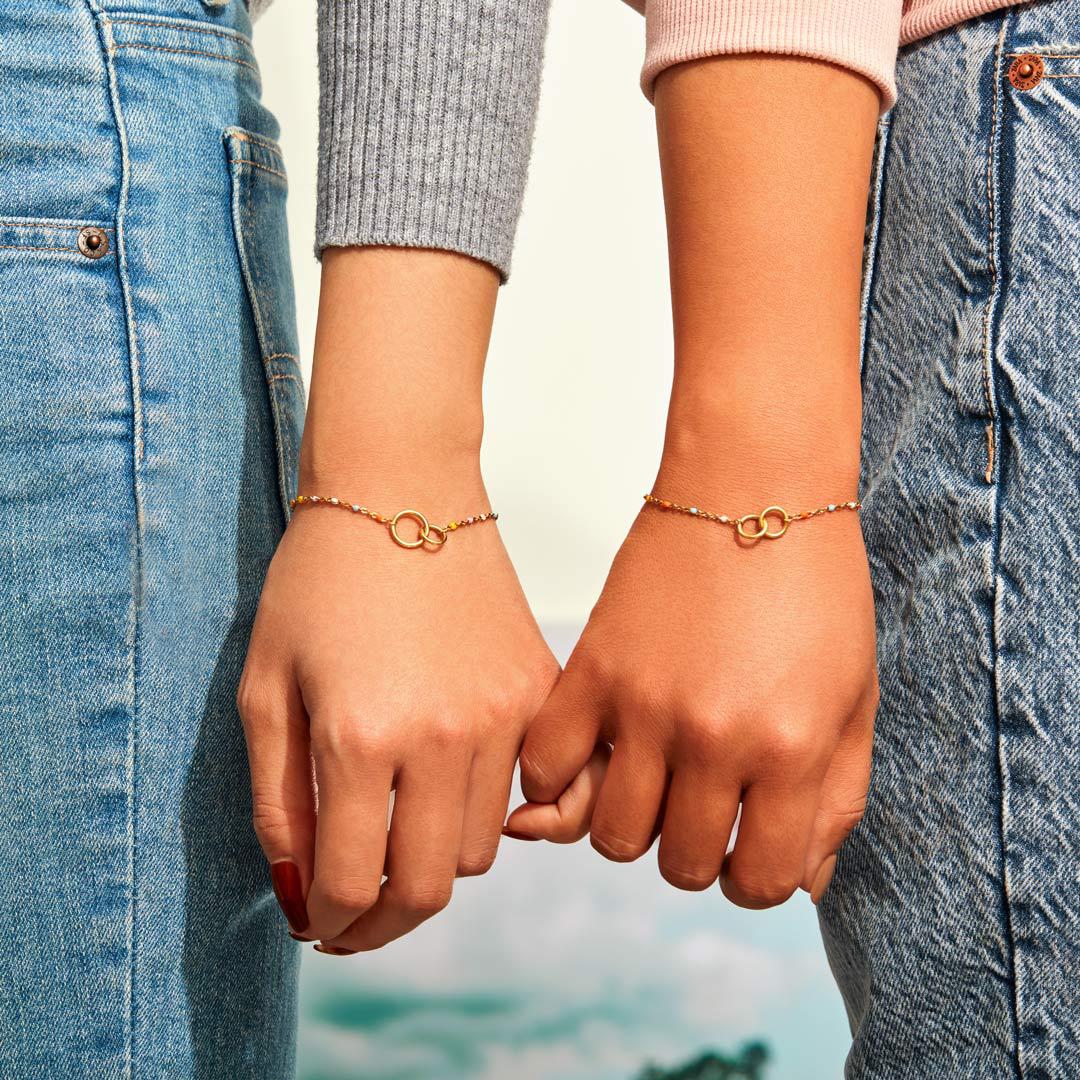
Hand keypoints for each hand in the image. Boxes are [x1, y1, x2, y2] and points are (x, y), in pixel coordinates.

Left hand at [238, 472, 558, 950]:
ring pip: (478, 849)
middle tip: (352, 918)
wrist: (403, 490)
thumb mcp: (266, 689)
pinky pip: (526, 790)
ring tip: (393, 833)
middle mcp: (444, 737)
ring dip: (431, 862)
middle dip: (381, 923)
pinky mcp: (538, 691)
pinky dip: (484, 810)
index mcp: (361, 737)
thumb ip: (276, 802)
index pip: (351, 884)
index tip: (315, 923)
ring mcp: (505, 714)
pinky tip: (445, 786)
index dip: (327, 922)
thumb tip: (301, 892)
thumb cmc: (318, 582)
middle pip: (428, 889)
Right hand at [506, 491, 876, 907]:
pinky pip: (549, 769)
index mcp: (791, 749)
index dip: (758, 877)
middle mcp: (714, 740)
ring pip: (616, 837)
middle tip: (705, 805)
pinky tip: (593, 758)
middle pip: (683, 868)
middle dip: (700, 853)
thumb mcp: (855, 698)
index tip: (752, 846)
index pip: (763, 882)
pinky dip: (560, 784)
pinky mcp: (592, 669)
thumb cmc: (815, 588)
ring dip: (637, 825)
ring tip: (654, 780)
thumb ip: (838, 800)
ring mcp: (644, 706)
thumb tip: (806, 881)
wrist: (753, 485)